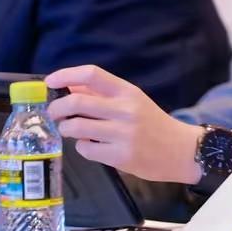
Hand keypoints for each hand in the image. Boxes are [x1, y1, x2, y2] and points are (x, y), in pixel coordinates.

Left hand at [45, 65, 202, 183]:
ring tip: (72, 131)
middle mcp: (126, 110)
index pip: (92, 74)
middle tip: (54, 114)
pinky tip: (93, 147)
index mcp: (128, 92)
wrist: (181, 150)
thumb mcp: (133, 102)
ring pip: (76, 127)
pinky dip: (82, 147)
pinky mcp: (120, 156)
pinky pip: (85, 149)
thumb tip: (70, 85)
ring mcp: (123, 134)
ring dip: (67, 129)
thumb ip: (103, 94)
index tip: (50, 82)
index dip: (66, 75)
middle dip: (56, 108)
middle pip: (76, 101)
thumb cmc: (153, 124)